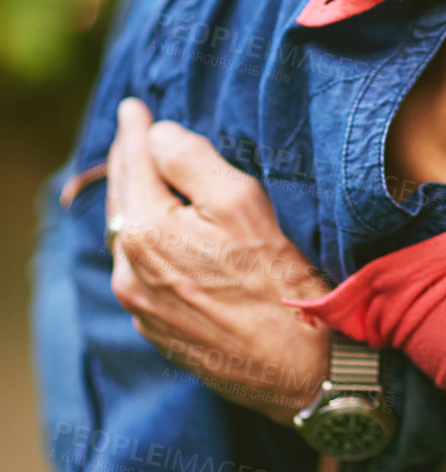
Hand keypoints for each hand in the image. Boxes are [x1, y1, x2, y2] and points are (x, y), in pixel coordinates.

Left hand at [106, 98, 330, 423]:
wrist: (297, 365)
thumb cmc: (275, 278)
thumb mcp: (241, 201)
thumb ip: (191, 160)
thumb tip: (158, 136)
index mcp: (146, 232)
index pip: (133, 163)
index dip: (134, 130)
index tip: (133, 106)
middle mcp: (131, 272)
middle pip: (122, 201)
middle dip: (126, 163)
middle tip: (132, 134)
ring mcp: (142, 306)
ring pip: (127, 240)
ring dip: (133, 204)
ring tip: (141, 178)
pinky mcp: (159, 330)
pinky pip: (140, 273)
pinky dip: (145, 243)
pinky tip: (161, 236)